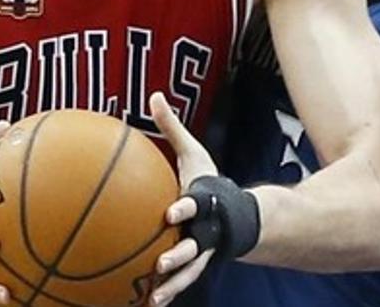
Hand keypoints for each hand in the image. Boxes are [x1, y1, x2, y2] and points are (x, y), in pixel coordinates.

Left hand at [148, 93, 216, 305]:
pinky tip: (146, 304)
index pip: (195, 204)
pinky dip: (166, 292)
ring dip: (173, 283)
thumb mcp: (192, 153)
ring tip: (155, 297)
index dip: (186, 207)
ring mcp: (201, 250)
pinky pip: (179, 281)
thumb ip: (171, 128)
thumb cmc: (207, 180)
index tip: (172, 211)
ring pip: (188, 271)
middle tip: (161, 262)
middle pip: (194, 245)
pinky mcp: (193, 265)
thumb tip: (153, 94)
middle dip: (180, 255)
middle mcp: (204, 230)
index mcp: (202, 201)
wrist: (233, 212)